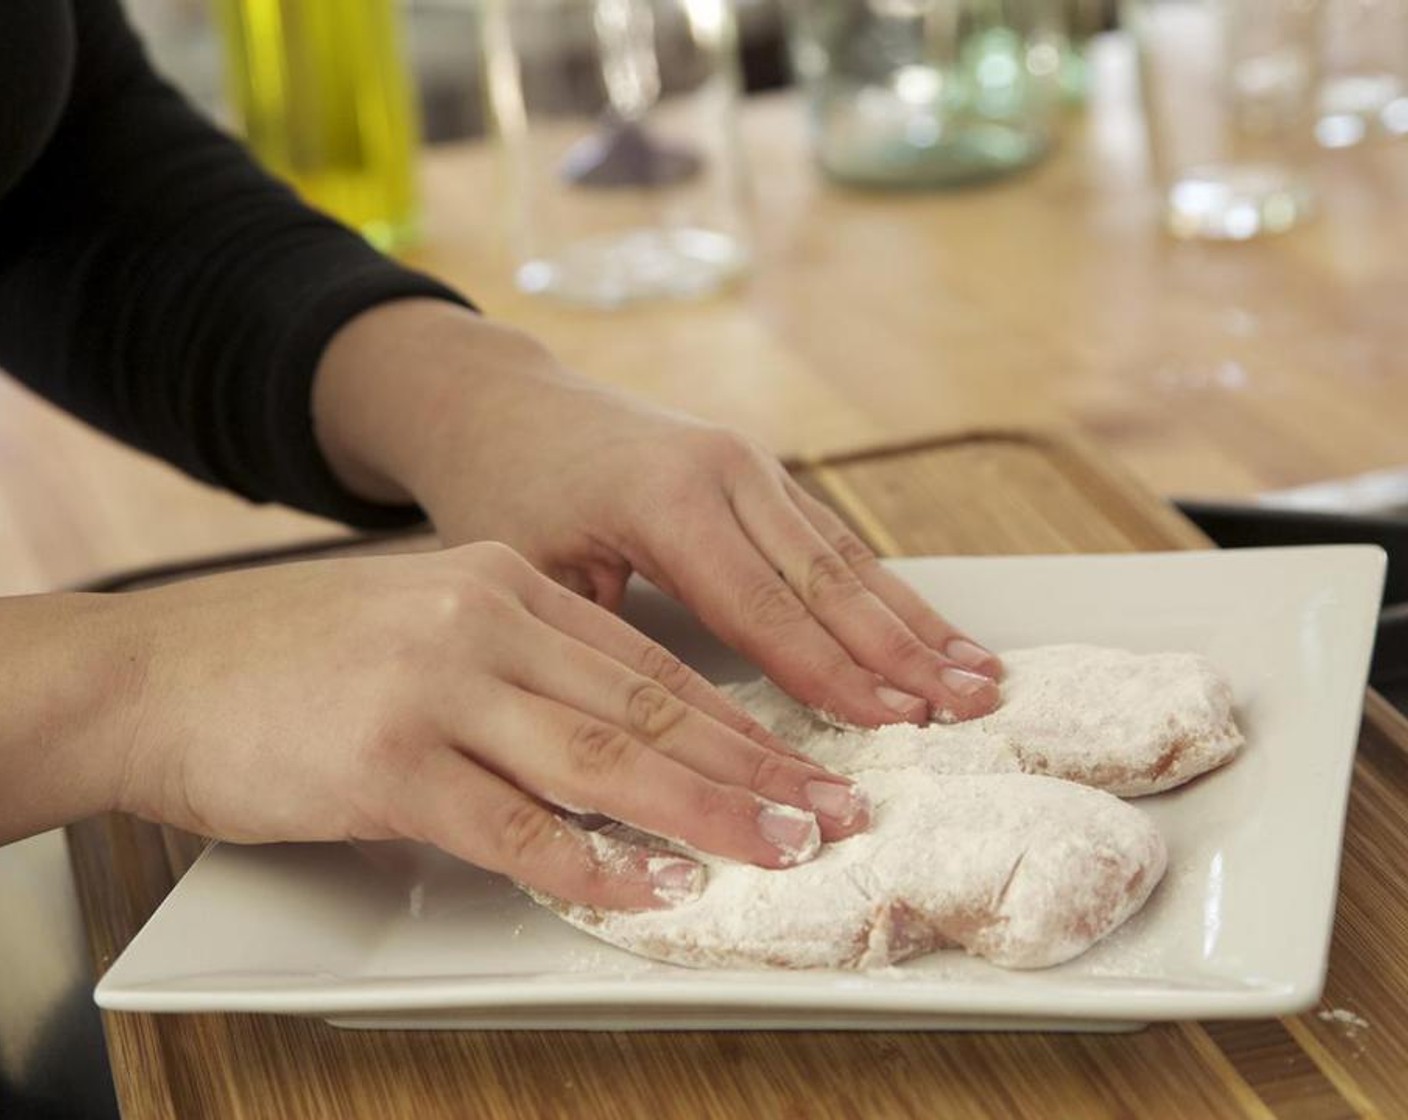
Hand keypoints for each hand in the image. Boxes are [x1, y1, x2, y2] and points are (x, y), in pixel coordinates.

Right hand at [90, 544, 868, 907]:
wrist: (158, 670)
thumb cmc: (295, 656)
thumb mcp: (426, 623)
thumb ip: (520, 667)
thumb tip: (620, 742)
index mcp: (506, 583)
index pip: (652, 661)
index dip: (742, 719)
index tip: (807, 761)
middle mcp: (484, 621)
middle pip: (650, 705)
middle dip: (754, 767)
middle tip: (833, 812)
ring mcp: (437, 686)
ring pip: (603, 759)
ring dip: (703, 812)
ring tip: (780, 849)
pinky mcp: (386, 758)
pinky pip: (512, 823)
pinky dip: (590, 865)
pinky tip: (650, 890)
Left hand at [314, 301, 1002, 727]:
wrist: (504, 404)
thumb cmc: (505, 490)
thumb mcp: (529, 570)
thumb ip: (608, 639)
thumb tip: (676, 731)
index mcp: (666, 500)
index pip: (764, 607)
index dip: (832, 673)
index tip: (894, 722)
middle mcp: (724, 473)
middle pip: (828, 579)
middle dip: (904, 650)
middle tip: (970, 707)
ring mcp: (749, 466)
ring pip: (847, 556)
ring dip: (917, 621)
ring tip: (982, 675)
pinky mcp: (758, 474)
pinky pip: (832, 540)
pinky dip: (887, 593)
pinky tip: (931, 632)